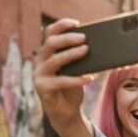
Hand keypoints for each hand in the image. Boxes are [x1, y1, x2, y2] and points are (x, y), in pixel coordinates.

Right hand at [33, 18, 92, 135]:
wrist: (67, 113)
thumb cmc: (73, 88)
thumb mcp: (78, 70)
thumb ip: (81, 59)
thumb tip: (97, 46)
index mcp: (48, 54)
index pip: (50, 33)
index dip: (62, 25)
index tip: (77, 23)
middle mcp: (40, 62)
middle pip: (50, 43)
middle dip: (68, 38)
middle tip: (84, 38)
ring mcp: (39, 75)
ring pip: (54, 60)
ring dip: (71, 54)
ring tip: (87, 51)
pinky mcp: (43, 89)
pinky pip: (61, 81)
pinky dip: (77, 79)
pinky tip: (90, 78)